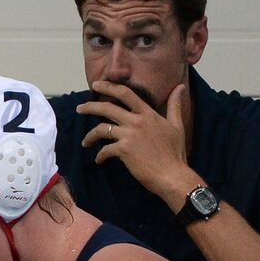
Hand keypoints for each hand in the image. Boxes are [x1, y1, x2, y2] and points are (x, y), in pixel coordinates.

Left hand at [76, 80, 198, 207]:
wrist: (172, 175)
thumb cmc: (175, 152)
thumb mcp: (176, 125)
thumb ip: (174, 105)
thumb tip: (180, 87)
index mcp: (148, 114)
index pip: (126, 94)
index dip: (108, 87)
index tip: (95, 85)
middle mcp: (137, 121)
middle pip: (107, 108)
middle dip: (90, 106)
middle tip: (79, 108)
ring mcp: (129, 135)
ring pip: (101, 129)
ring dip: (90, 136)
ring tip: (85, 142)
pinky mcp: (123, 150)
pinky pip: (105, 150)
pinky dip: (100, 155)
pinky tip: (99, 160)